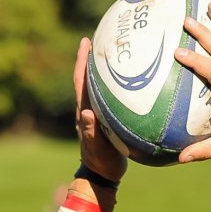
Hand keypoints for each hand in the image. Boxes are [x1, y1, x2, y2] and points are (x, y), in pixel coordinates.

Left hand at [74, 37, 126, 182]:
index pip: (81, 80)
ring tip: (117, 52)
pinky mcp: (106, 118)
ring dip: (104, 69)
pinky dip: (116, 84)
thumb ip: (91, 131)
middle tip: (102, 38)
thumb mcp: (97, 147)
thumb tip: (85, 113)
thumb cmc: (100, 161)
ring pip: (99, 86)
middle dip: (93, 57)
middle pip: (88, 77)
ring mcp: (97, 113)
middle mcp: (88, 107)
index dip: (82, 61)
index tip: (85, 41)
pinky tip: (130, 79)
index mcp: (84, 111)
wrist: (102, 174)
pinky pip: (110, 96)